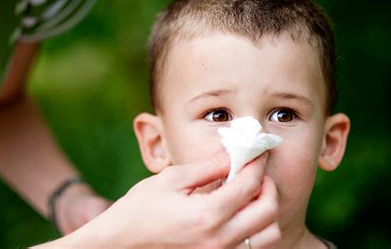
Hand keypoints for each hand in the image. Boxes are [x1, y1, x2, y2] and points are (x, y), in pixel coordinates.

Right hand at [33, 154, 279, 247]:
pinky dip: (256, 229)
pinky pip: (254, 248)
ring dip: (266, 210)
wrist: (122, 244)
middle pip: (268, 210)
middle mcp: (220, 240)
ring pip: (268, 235)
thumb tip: (235, 154)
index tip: (258, 152)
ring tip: (249, 195)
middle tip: (255, 172)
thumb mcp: (172, 180)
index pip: (249, 184)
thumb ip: (208, 167)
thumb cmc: (141, 209)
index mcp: (207, 215)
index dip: (258, 163)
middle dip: (267, 185)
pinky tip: (240, 214)